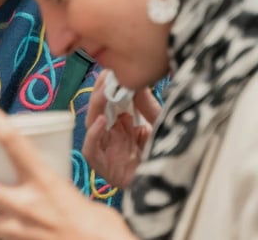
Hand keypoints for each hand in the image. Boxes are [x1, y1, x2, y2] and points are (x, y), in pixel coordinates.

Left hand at [0, 98, 134, 239]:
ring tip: (3, 215)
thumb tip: (52, 187)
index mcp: (47, 182)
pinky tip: (18, 232)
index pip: (13, 142)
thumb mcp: (80, 198)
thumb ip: (60, 189)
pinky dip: (4, 235)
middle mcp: (27, 204)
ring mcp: (20, 231)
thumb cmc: (104, 231)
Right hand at [82, 70, 159, 187]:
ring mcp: (105, 150)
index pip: (108, 102)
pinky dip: (93, 134)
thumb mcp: (158, 126)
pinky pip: (90, 148)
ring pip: (90, 124)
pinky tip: (103, 121)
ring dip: (95, 107)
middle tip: (107, 76)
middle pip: (97, 110)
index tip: (112, 72)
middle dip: (100, 92)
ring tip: (104, 92)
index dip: (107, 87)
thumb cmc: (166, 158)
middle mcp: (111, 137)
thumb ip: (147, 106)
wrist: (170, 189)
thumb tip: (136, 83)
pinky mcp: (101, 166)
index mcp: (122, 127)